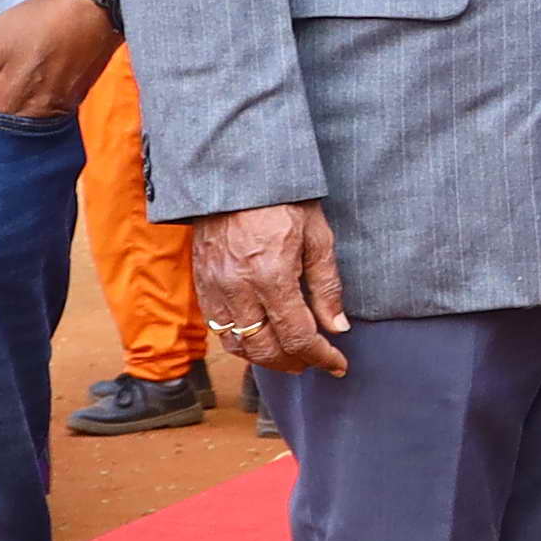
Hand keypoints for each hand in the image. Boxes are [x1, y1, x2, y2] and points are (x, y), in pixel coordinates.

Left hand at [0, 0, 119, 125]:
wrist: (90, 11)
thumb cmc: (36, 26)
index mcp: (4, 109)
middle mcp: (29, 120)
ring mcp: (52, 114)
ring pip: (18, 120)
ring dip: (9, 106)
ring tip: (10, 78)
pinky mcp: (68, 105)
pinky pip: (40, 113)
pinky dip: (30, 102)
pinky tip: (30, 80)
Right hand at [194, 201, 353, 386]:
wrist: (234, 175)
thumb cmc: (283, 201)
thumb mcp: (317, 238)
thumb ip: (327, 287)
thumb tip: (337, 327)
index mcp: (271, 277)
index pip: (298, 336)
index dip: (321, 356)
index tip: (338, 364)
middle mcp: (238, 290)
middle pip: (265, 350)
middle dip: (294, 363)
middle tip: (316, 362)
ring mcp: (215, 289)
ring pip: (238, 346)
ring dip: (266, 358)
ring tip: (291, 355)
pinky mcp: (202, 285)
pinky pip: (219, 329)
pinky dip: (241, 343)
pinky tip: (261, 338)